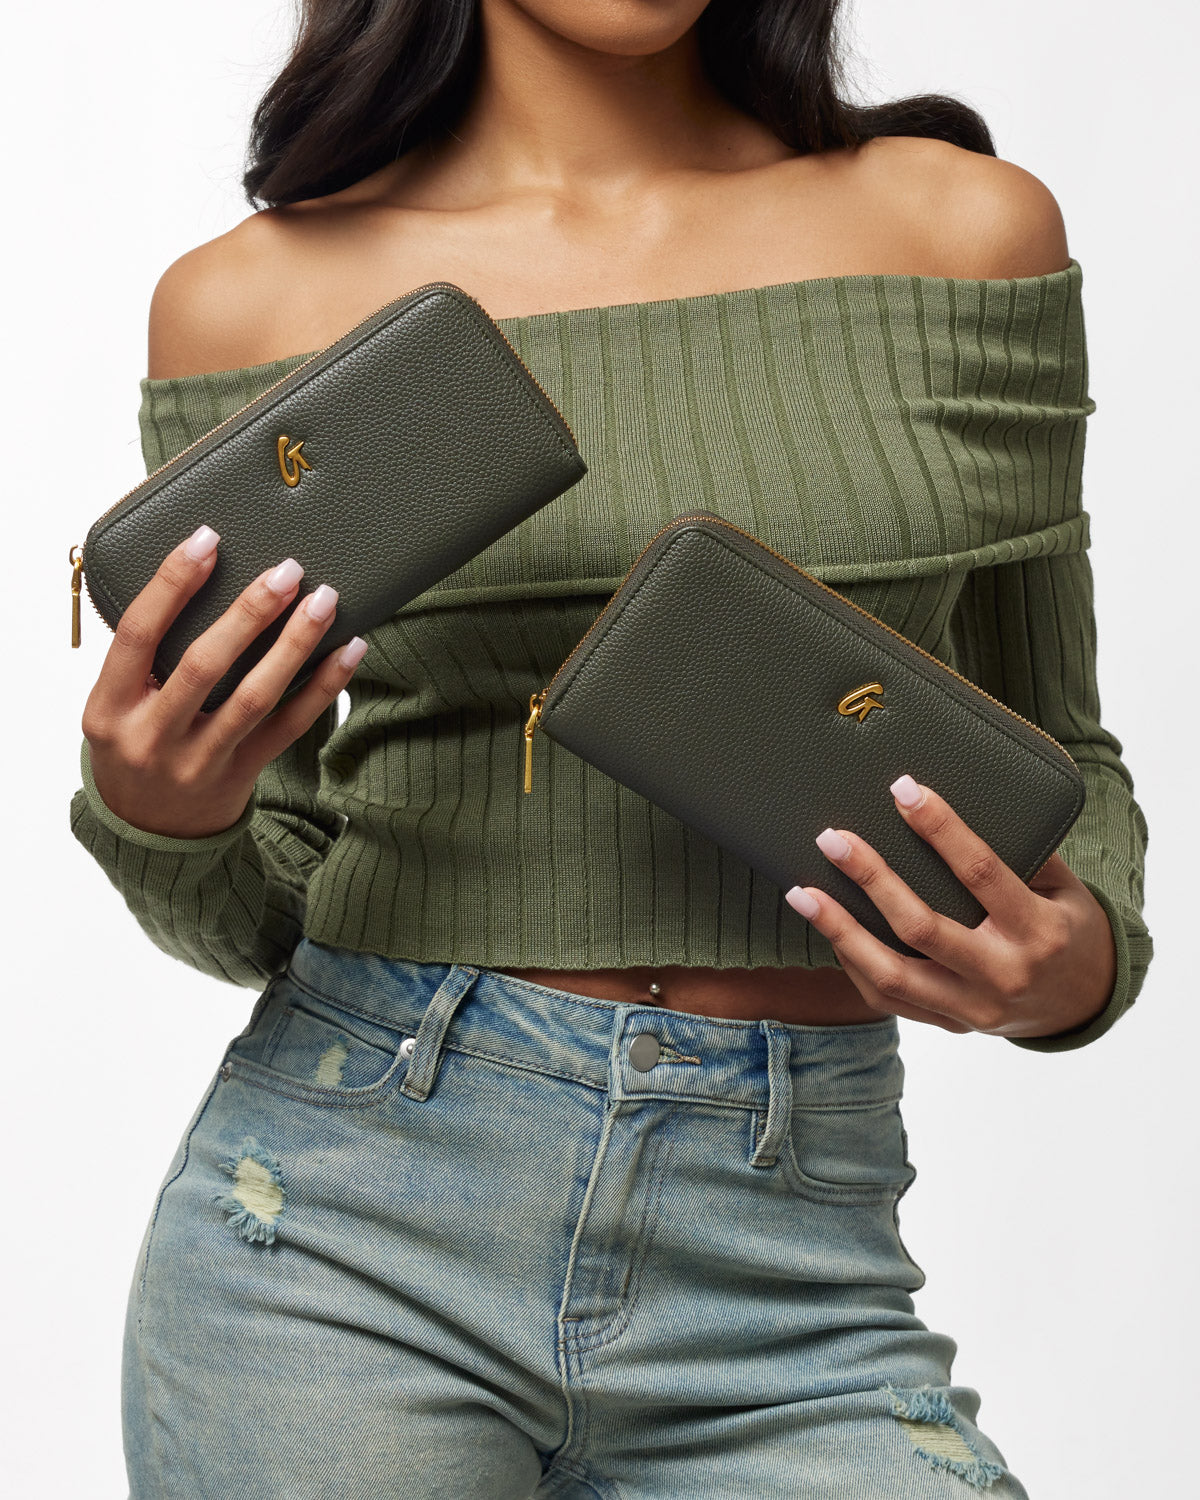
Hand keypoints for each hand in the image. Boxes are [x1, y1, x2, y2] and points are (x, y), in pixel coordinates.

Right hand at [80, 524, 367, 838]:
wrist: (148, 830)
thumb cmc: (135, 743)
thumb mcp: (116, 703)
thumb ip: (144, 654)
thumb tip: (195, 571)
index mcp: (108, 707)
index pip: (137, 634)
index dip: (172, 583)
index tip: (207, 539)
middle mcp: (151, 737)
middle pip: (204, 665)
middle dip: (249, 613)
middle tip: (286, 570)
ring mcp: (198, 761)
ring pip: (254, 697)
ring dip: (294, 644)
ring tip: (324, 601)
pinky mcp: (242, 775)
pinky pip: (289, 727)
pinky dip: (323, 687)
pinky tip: (348, 652)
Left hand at [784, 774, 1115, 1039]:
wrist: (1084, 1003)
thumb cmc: (1068, 929)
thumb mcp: (1064, 887)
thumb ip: (1022, 851)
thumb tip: (960, 800)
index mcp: (1036, 931)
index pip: (979, 872)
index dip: (940, 828)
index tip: (903, 790)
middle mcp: (1001, 974)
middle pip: (921, 927)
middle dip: (871, 879)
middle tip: (833, 839)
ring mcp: (971, 1007)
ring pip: (891, 974)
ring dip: (840, 931)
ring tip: (803, 892)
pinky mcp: (949, 1023)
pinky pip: (888, 998)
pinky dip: (853, 962)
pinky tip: (829, 929)